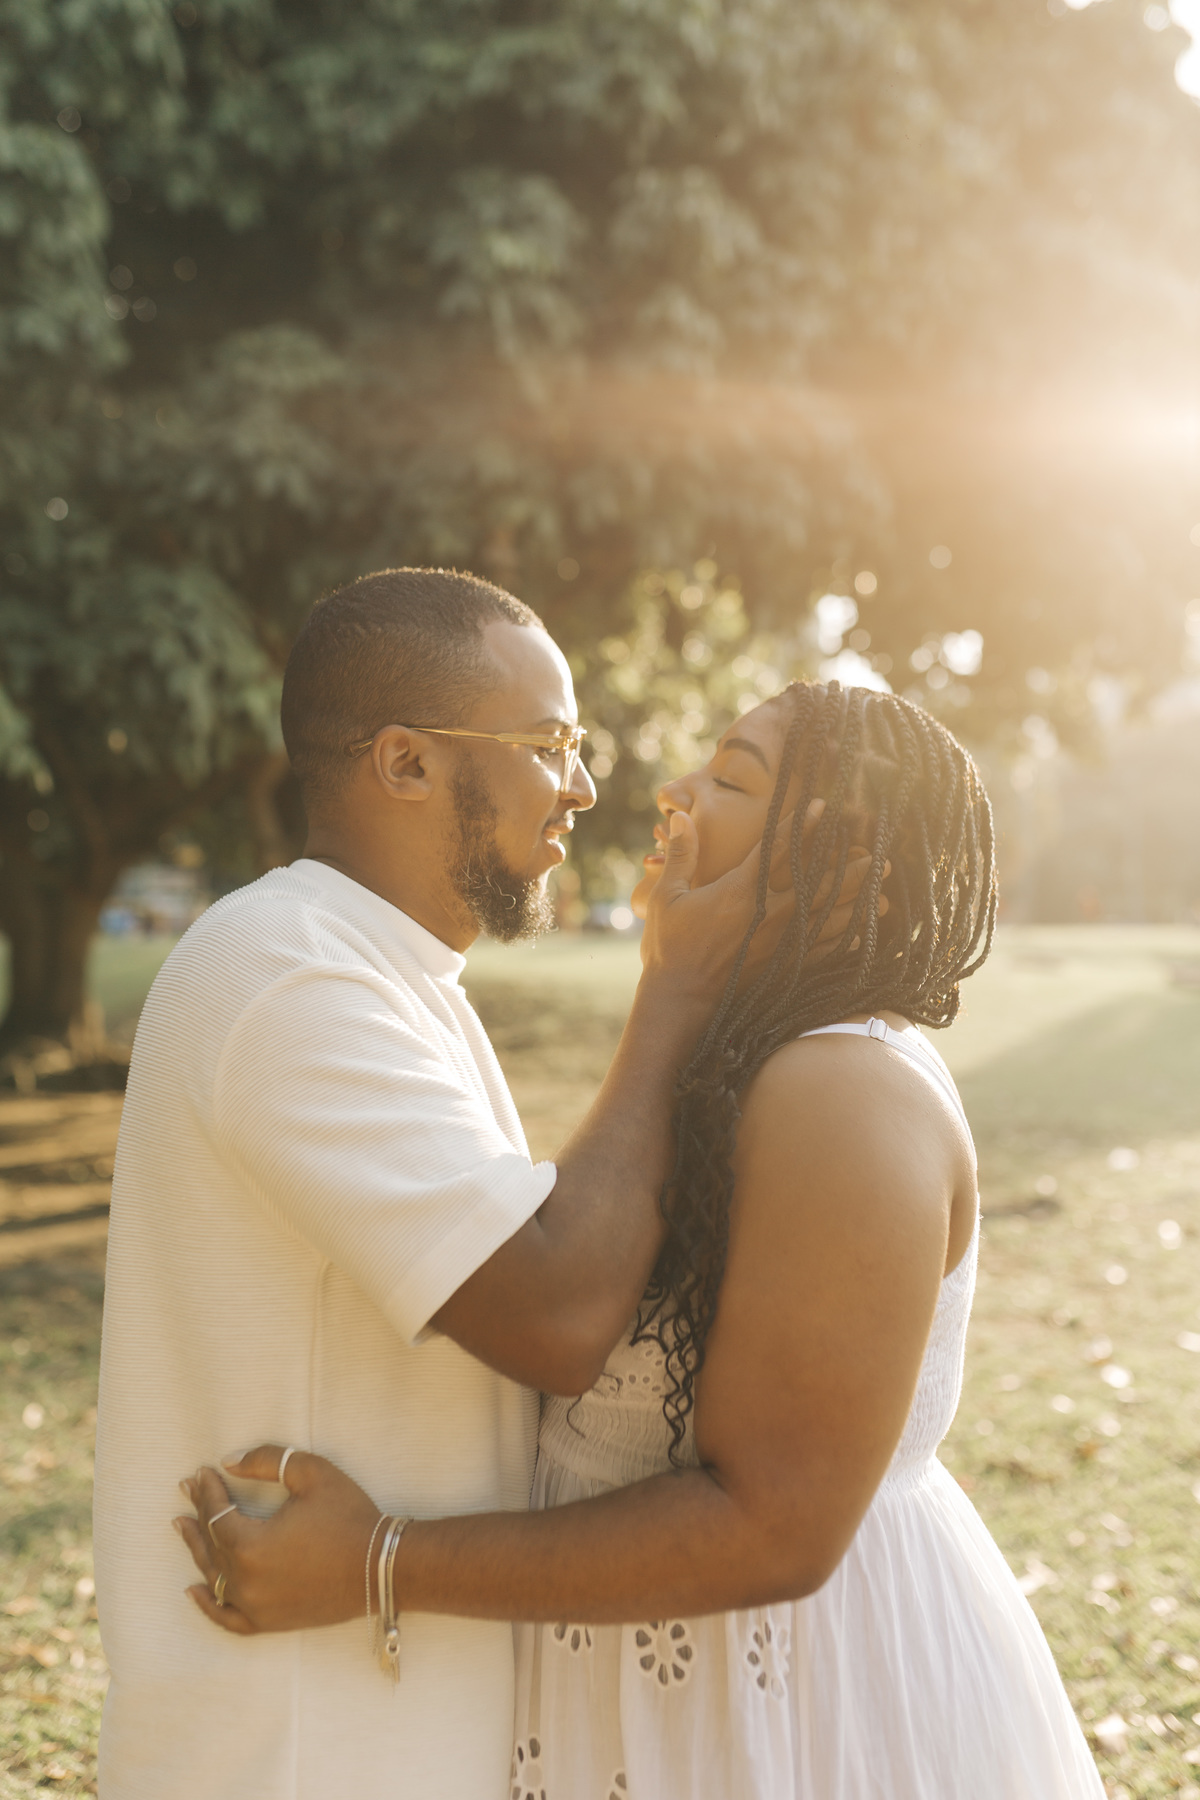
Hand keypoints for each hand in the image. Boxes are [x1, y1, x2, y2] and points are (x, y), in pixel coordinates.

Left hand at [175, 1445, 380, 1635]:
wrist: (381, 1566)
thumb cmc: (348, 1515)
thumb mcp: (310, 1472)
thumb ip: (265, 1460)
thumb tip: (228, 1461)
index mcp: (251, 1545)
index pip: (216, 1514)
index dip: (207, 1490)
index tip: (202, 1471)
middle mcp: (245, 1581)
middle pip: (210, 1544)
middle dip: (198, 1514)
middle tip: (187, 1490)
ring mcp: (255, 1607)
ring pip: (214, 1577)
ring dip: (197, 1550)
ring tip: (184, 1527)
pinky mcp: (269, 1622)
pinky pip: (227, 1618)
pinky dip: (208, 1604)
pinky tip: (194, 1590)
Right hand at [638, 800, 886, 998]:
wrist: (682, 1000)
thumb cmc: (671, 948)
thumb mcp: (667, 897)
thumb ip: (680, 855)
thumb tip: (680, 816)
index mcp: (741, 891)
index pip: (780, 849)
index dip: (803, 825)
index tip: (825, 807)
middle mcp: (768, 914)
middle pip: (820, 884)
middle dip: (850, 869)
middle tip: (877, 857)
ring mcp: (779, 943)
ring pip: (828, 919)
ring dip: (857, 905)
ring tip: (883, 895)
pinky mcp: (782, 966)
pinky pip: (822, 952)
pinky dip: (844, 943)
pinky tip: (863, 935)